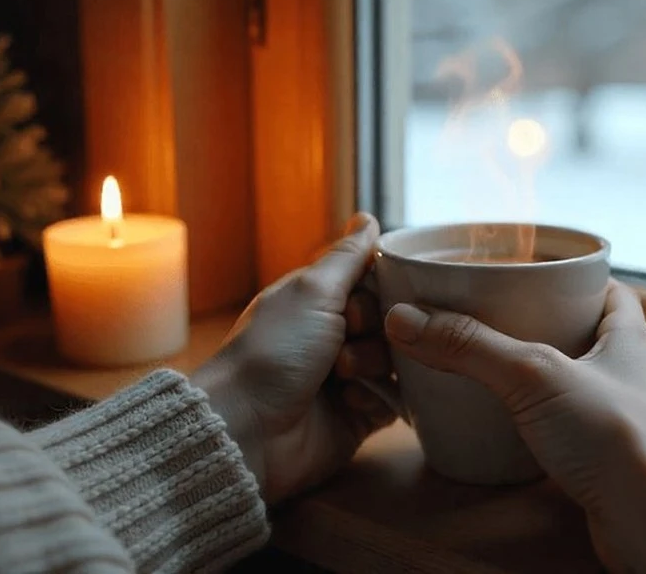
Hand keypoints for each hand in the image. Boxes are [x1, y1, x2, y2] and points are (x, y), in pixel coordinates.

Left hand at [193, 213, 397, 503]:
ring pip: (397, 360)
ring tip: (343, 377)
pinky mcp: (359, 416)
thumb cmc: (273, 351)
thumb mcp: (312, 291)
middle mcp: (335, 336)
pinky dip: (378, 399)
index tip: (361, 298)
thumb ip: (347, 257)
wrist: (249, 429)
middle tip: (347, 337)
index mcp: (319, 302)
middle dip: (376, 329)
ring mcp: (349, 378)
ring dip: (374, 364)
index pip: (374, 282)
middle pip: (391, 320)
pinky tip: (352, 402)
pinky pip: (394, 400)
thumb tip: (368, 217)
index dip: (379, 288)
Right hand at [384, 280, 645, 572]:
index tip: (542, 276)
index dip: (580, 282)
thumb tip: (406, 318)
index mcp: (632, 340)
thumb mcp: (533, 375)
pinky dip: (556, 433)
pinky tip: (524, 438)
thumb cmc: (618, 436)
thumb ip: (471, 346)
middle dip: (557, 332)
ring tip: (508, 381)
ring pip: (593, 391)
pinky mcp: (619, 467)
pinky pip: (584, 437)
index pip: (613, 294)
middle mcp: (641, 378)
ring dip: (557, 385)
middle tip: (508, 327)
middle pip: (599, 341)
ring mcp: (634, 425)